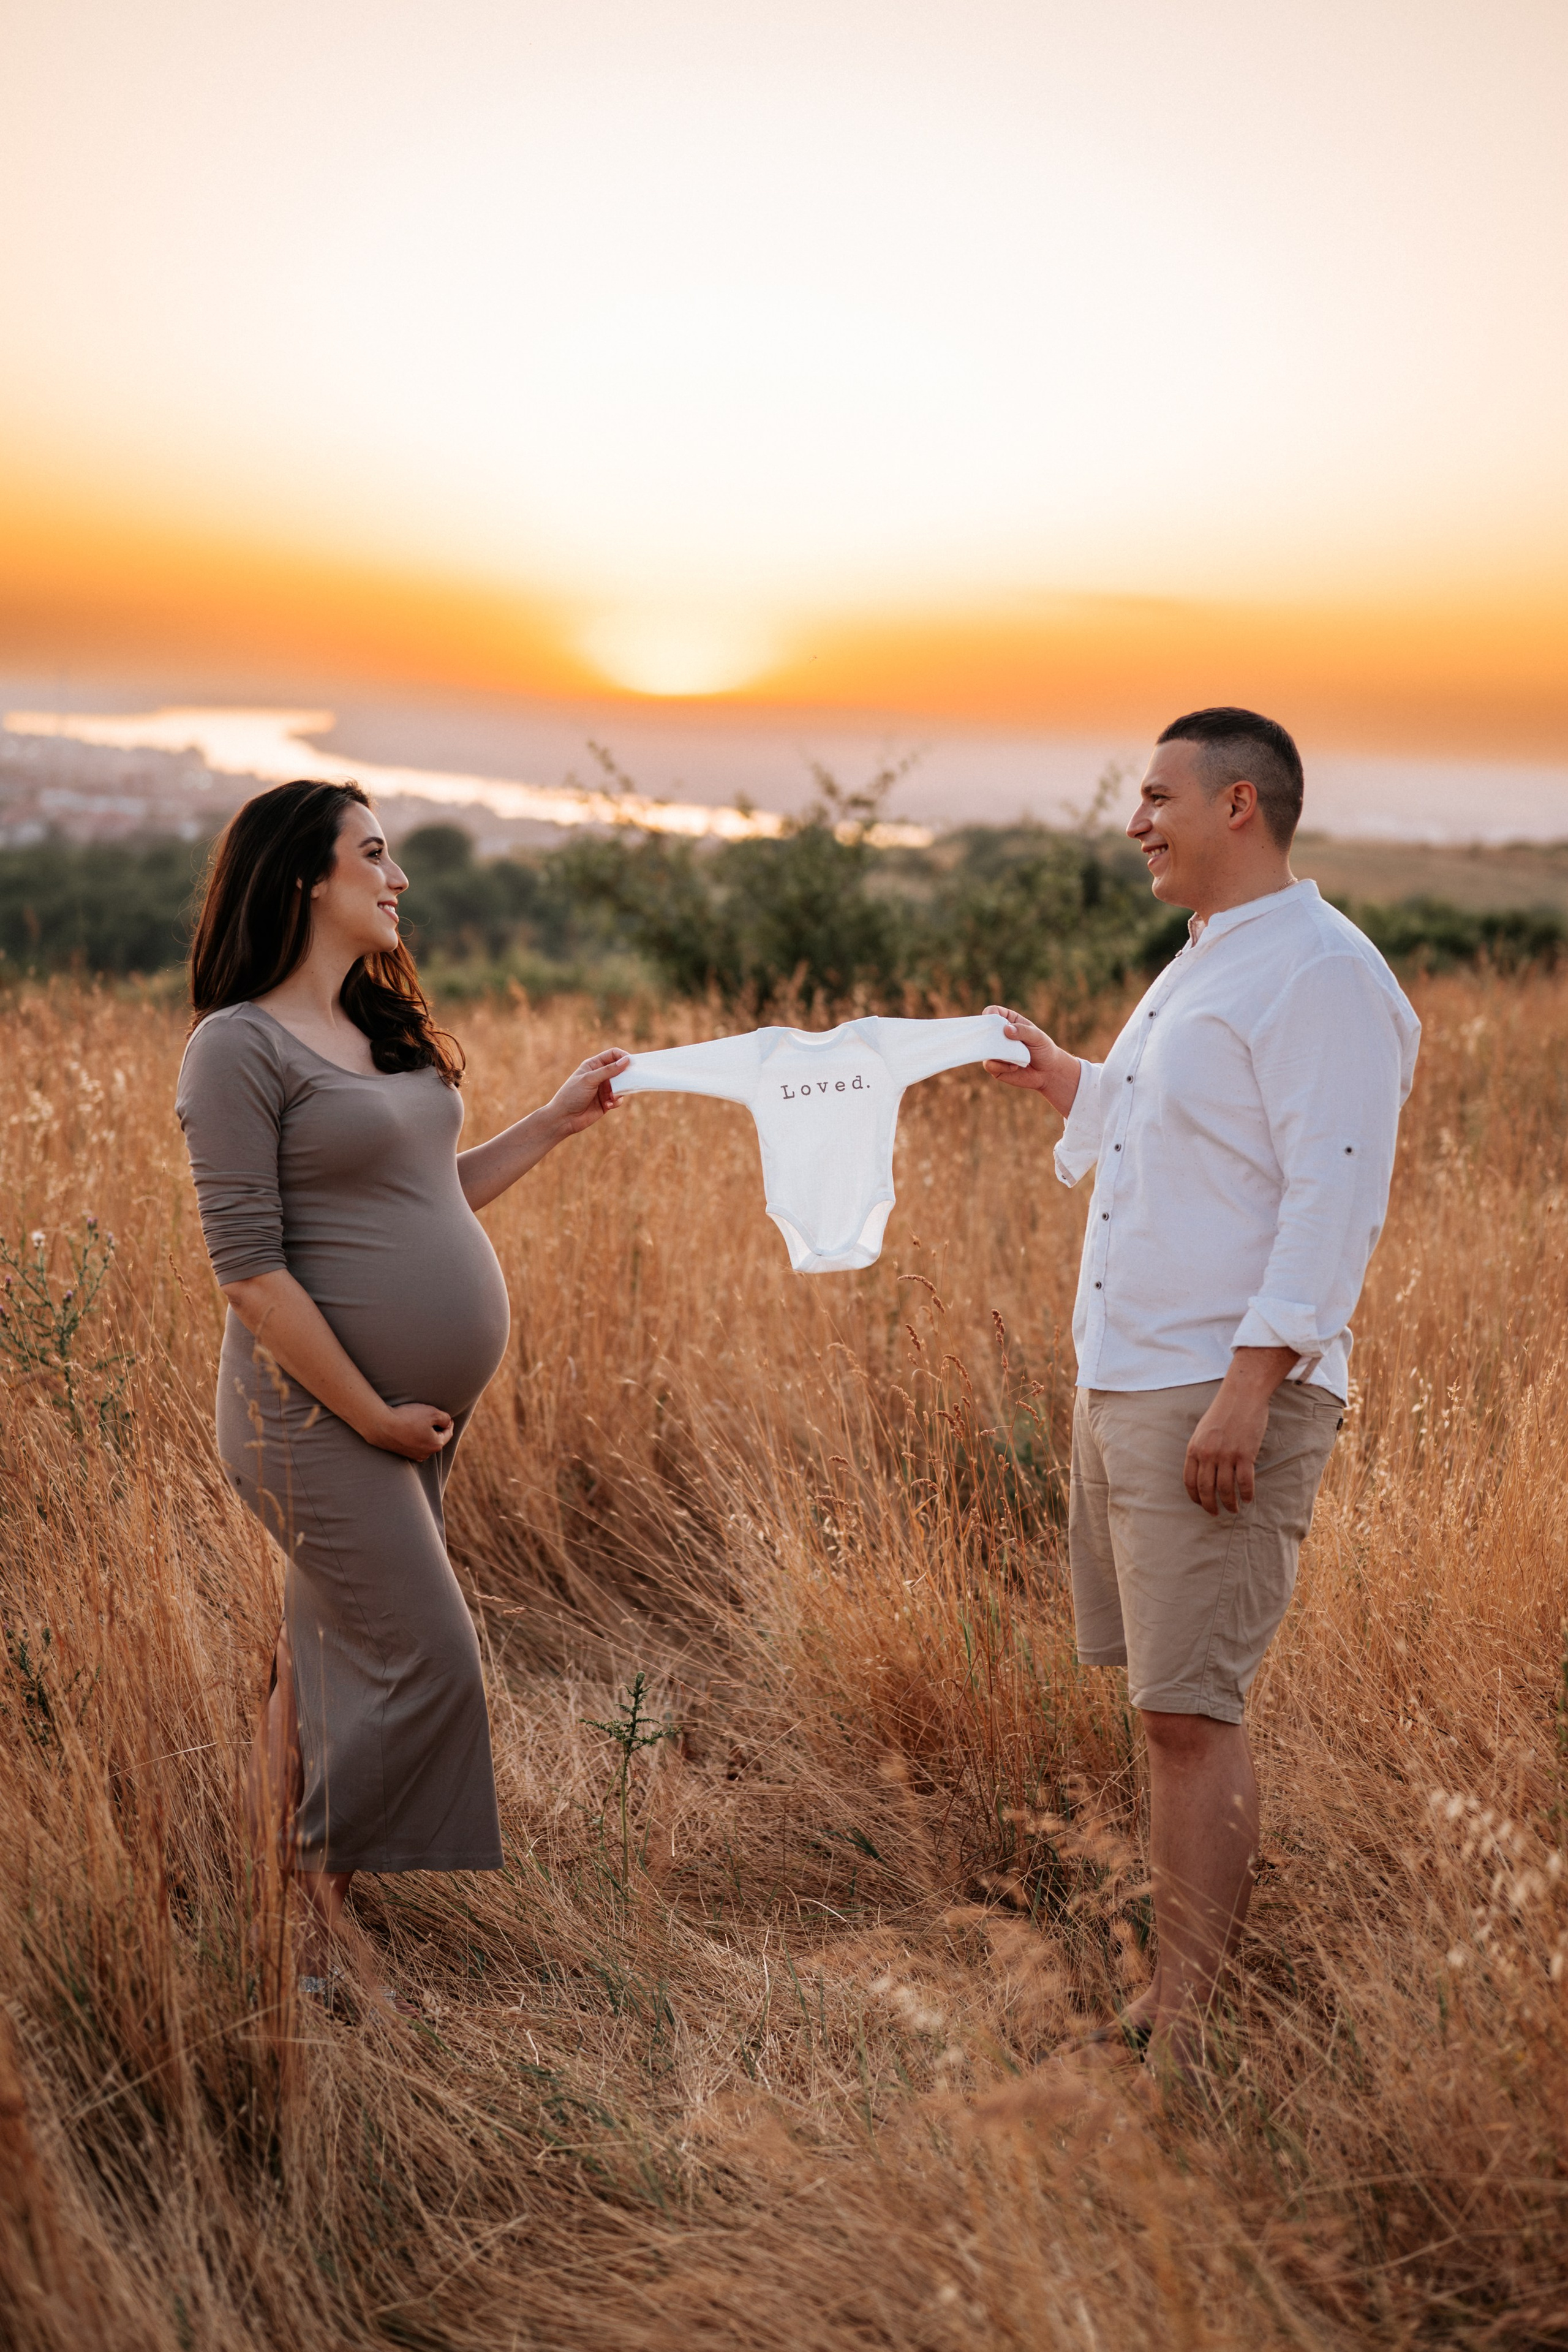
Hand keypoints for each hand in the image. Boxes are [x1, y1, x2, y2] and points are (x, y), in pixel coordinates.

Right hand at [370, 1402, 455, 1460]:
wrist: (381, 1425)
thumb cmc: (408, 1418)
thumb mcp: (432, 1413)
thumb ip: (445, 1418)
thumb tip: (447, 1423)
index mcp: (436, 1445)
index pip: (448, 1433)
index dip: (449, 1423)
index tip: (447, 1417)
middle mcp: (425, 1454)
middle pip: (436, 1439)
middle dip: (436, 1429)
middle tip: (432, 1417)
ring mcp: (412, 1455)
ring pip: (424, 1442)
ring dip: (424, 1433)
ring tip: (419, 1421)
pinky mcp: (401, 1453)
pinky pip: (413, 1444)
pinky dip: (414, 1436)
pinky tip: (408, 1427)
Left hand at [547, 1048, 631, 1135]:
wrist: (564, 1118)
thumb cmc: (573, 1095)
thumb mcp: (589, 1079)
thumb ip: (608, 1070)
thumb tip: (626, 1060)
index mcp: (594, 1065)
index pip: (613, 1055)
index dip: (623, 1056)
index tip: (632, 1062)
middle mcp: (600, 1075)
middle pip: (620, 1069)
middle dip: (626, 1075)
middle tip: (631, 1080)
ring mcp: (604, 1089)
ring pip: (622, 1085)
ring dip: (620, 1091)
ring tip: (612, 1097)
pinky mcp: (607, 1101)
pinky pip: (619, 1099)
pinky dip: (616, 1101)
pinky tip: (607, 1105)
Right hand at [982, 1005, 1081, 1118]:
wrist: (1048, 1072)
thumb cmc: (1044, 1050)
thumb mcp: (1037, 1037)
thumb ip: (1023, 1031)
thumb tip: (1006, 1029)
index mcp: (1009, 1022)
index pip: (994, 1012)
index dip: (989, 1013)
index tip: (989, 1018)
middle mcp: (999, 1036)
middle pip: (984, 1030)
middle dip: (986, 1035)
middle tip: (997, 1040)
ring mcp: (995, 1051)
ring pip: (985, 1049)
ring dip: (999, 1053)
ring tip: (1016, 1057)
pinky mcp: (995, 1067)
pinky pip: (989, 1065)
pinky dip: (1001, 1066)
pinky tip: (1015, 1067)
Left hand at [1183, 1347, 1296, 1514]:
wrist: (1242, 1395)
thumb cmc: (1223, 1411)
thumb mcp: (1202, 1430)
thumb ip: (1200, 1450)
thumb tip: (1202, 1471)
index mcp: (1194, 1448)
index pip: (1189, 1481)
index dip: (1195, 1497)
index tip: (1201, 1504)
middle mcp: (1207, 1454)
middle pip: (1206, 1489)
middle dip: (1210, 1506)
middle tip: (1215, 1514)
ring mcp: (1226, 1455)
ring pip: (1226, 1489)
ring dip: (1230, 1503)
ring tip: (1234, 1509)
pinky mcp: (1245, 1455)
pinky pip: (1245, 1482)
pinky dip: (1247, 1494)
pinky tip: (1248, 1499)